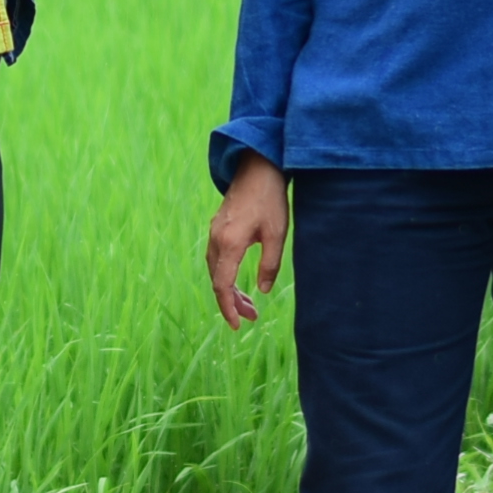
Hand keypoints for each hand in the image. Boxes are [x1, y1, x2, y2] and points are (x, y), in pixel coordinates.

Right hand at [206, 155, 289, 325]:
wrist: (257, 167)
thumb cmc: (270, 199)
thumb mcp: (277, 234)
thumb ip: (270, 265)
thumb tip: (263, 291)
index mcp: (230, 243)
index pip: (222, 285)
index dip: (228, 308)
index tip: (238, 325)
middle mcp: (217, 239)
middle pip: (217, 280)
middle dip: (232, 302)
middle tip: (252, 317)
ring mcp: (214, 232)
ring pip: (216, 270)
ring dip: (230, 289)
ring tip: (250, 304)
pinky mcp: (218, 227)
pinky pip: (217, 258)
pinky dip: (227, 274)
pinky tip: (240, 279)